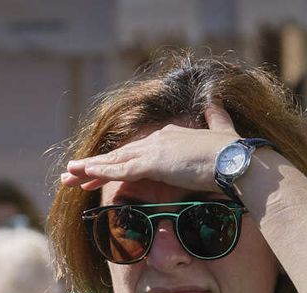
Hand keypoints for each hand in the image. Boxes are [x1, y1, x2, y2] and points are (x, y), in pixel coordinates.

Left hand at [61, 105, 240, 192]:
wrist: (238, 160)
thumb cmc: (233, 152)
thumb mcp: (222, 131)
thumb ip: (216, 118)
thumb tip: (216, 101)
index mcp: (170, 137)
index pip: (136, 151)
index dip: (115, 161)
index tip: (98, 171)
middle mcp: (159, 140)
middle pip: (119, 155)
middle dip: (94, 166)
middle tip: (72, 175)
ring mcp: (155, 150)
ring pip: (115, 161)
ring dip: (90, 170)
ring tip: (68, 177)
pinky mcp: (154, 162)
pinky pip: (122, 169)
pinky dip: (102, 172)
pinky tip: (86, 176)